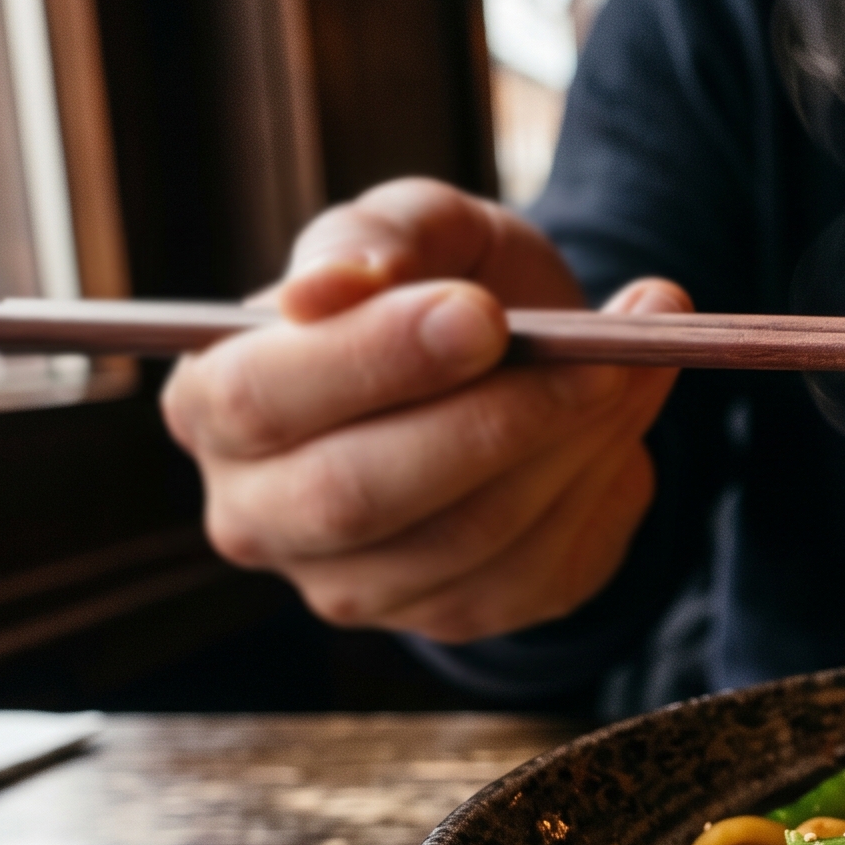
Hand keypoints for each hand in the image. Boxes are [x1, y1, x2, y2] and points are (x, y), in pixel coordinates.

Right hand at [160, 177, 686, 641]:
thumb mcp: (416, 228)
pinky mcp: (455, 616)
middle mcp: (261, 515)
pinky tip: (629, 416)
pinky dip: (600, 485)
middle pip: (356, 496)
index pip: (262, 399)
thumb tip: (325, 288)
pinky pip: (537, 570)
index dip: (374, 360)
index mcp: (213, 404)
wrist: (522, 360)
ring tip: (631, 364)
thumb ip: (373, 238)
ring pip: (466, 538)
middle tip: (593, 358)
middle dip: (490, 422)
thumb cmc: (443, 286)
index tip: (482, 316)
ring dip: (568, 448)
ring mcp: (356, 586)